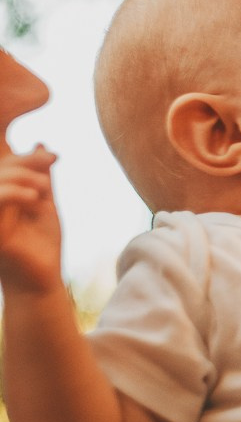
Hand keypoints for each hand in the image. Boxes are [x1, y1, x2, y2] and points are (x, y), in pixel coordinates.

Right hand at [0, 51, 58, 294]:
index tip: (54, 157)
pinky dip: (14, 192)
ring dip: (22, 175)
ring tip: (44, 189)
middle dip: (27, 161)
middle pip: (0, 168)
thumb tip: (40, 143)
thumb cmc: (41, 244)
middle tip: (53, 163)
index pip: (4, 165)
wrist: (43, 278)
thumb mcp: (43, 202)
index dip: (25, 157)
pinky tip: (35, 199)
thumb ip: (40, 175)